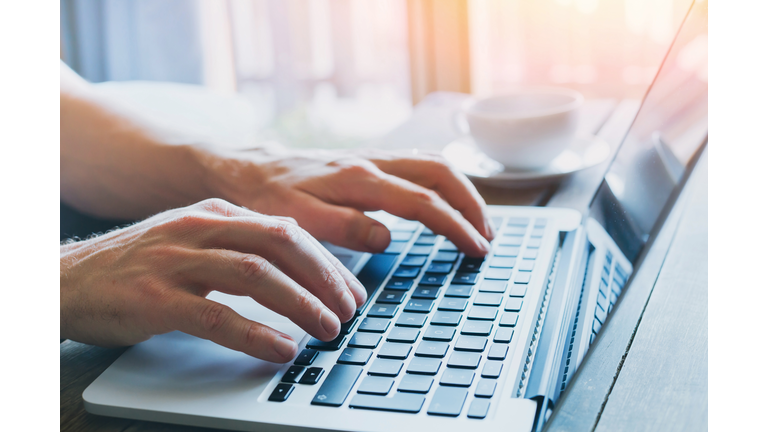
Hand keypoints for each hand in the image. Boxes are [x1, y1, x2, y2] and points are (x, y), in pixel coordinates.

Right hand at [60, 199, 366, 361]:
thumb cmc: (139, 266)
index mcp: (217, 213)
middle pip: (281, 244)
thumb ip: (242, 248)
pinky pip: (216, 315)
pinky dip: (255, 333)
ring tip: (328, 330)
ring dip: (301, 304)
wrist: (67, 280)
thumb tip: (300, 271)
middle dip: (325, 279)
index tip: (351, 292)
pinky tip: (281, 348)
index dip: (328, 263)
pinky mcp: (154, 297)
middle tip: (349, 312)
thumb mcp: (196, 242)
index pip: (288, 230)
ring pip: (256, 275)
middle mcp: (200, 227)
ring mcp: (176, 259)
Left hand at [207, 146, 494, 255]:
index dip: (456, 225)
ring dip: (462, 190)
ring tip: (478, 222)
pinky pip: (419, 164)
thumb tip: (388, 237)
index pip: (423, 201)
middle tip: (487, 237)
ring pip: (434, 163)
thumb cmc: (269, 198)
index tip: (477, 248)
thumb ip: (344, 228)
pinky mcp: (369, 162)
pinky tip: (447, 201)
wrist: (248, 170)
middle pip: (441, 172)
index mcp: (359, 179)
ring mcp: (373, 158)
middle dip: (472, 204)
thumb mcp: (297, 221)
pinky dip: (444, 183)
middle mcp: (372, 162)